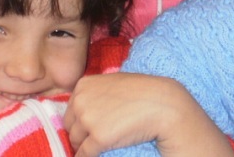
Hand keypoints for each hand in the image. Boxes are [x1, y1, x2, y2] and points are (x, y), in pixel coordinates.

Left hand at [64, 73, 233, 156]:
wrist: (163, 104)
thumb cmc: (143, 92)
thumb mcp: (114, 83)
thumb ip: (96, 93)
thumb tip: (85, 110)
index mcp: (83, 85)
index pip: (71, 110)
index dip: (81, 121)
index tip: (91, 126)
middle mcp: (81, 101)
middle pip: (70, 127)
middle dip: (81, 134)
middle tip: (96, 138)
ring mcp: (88, 120)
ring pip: (75, 142)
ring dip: (85, 146)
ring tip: (102, 145)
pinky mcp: (97, 138)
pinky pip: (84, 154)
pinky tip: (99, 155)